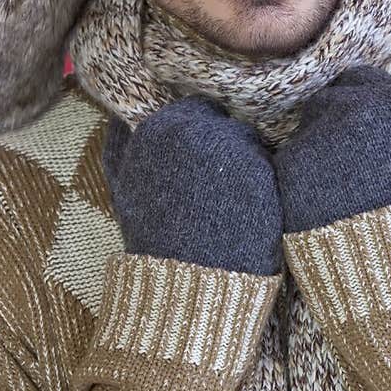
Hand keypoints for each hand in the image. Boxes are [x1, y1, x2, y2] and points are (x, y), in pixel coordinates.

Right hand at [102, 97, 283, 275]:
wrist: (186, 282)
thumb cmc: (152, 237)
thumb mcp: (121, 186)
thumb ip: (120, 142)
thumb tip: (122, 114)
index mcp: (159, 128)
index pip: (197, 108)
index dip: (201, 134)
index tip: (200, 162)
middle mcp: (194, 130)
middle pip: (226, 122)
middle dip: (224, 145)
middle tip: (219, 183)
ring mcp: (230, 149)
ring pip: (249, 142)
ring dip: (246, 163)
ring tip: (231, 201)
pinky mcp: (260, 171)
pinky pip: (270, 164)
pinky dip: (263, 184)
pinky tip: (248, 209)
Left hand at [272, 65, 390, 233]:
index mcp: (388, 98)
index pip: (358, 78)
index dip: (359, 99)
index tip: (363, 126)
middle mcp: (351, 106)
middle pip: (327, 99)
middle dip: (333, 119)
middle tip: (346, 157)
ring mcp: (318, 133)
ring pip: (307, 128)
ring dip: (316, 145)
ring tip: (337, 181)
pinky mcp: (291, 161)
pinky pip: (290, 158)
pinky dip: (299, 174)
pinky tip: (321, 196)